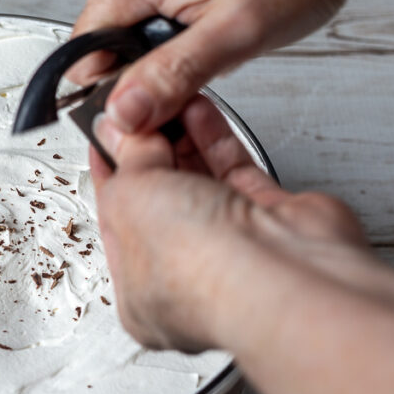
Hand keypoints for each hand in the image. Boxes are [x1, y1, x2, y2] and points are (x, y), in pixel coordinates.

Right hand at [71, 0, 362, 134]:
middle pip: (102, 45)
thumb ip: (170, 77)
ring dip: (160, 52)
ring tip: (210, 42)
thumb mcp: (233, 37)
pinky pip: (148, 9)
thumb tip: (122, 111)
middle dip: (142, 72)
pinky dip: (174, 29)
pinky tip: (210, 23)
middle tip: (196, 70)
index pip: (82, 58)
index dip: (114, 94)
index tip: (152, 106)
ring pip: (126, 30)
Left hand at [90, 97, 368, 351]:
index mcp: (140, 293)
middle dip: (149, 150)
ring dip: (182, 139)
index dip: (109, 171)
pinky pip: (235, 172)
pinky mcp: (271, 222)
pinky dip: (214, 139)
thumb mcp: (132, 200)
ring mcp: (231, 249)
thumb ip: (128, 162)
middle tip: (139, 109)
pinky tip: (197, 112)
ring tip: (168, 100)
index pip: (116, 221)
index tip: (108, 132)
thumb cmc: (203, 270)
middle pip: (159, 199)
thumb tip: (121, 135)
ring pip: (199, 182)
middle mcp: (186, 276)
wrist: (285, 277)